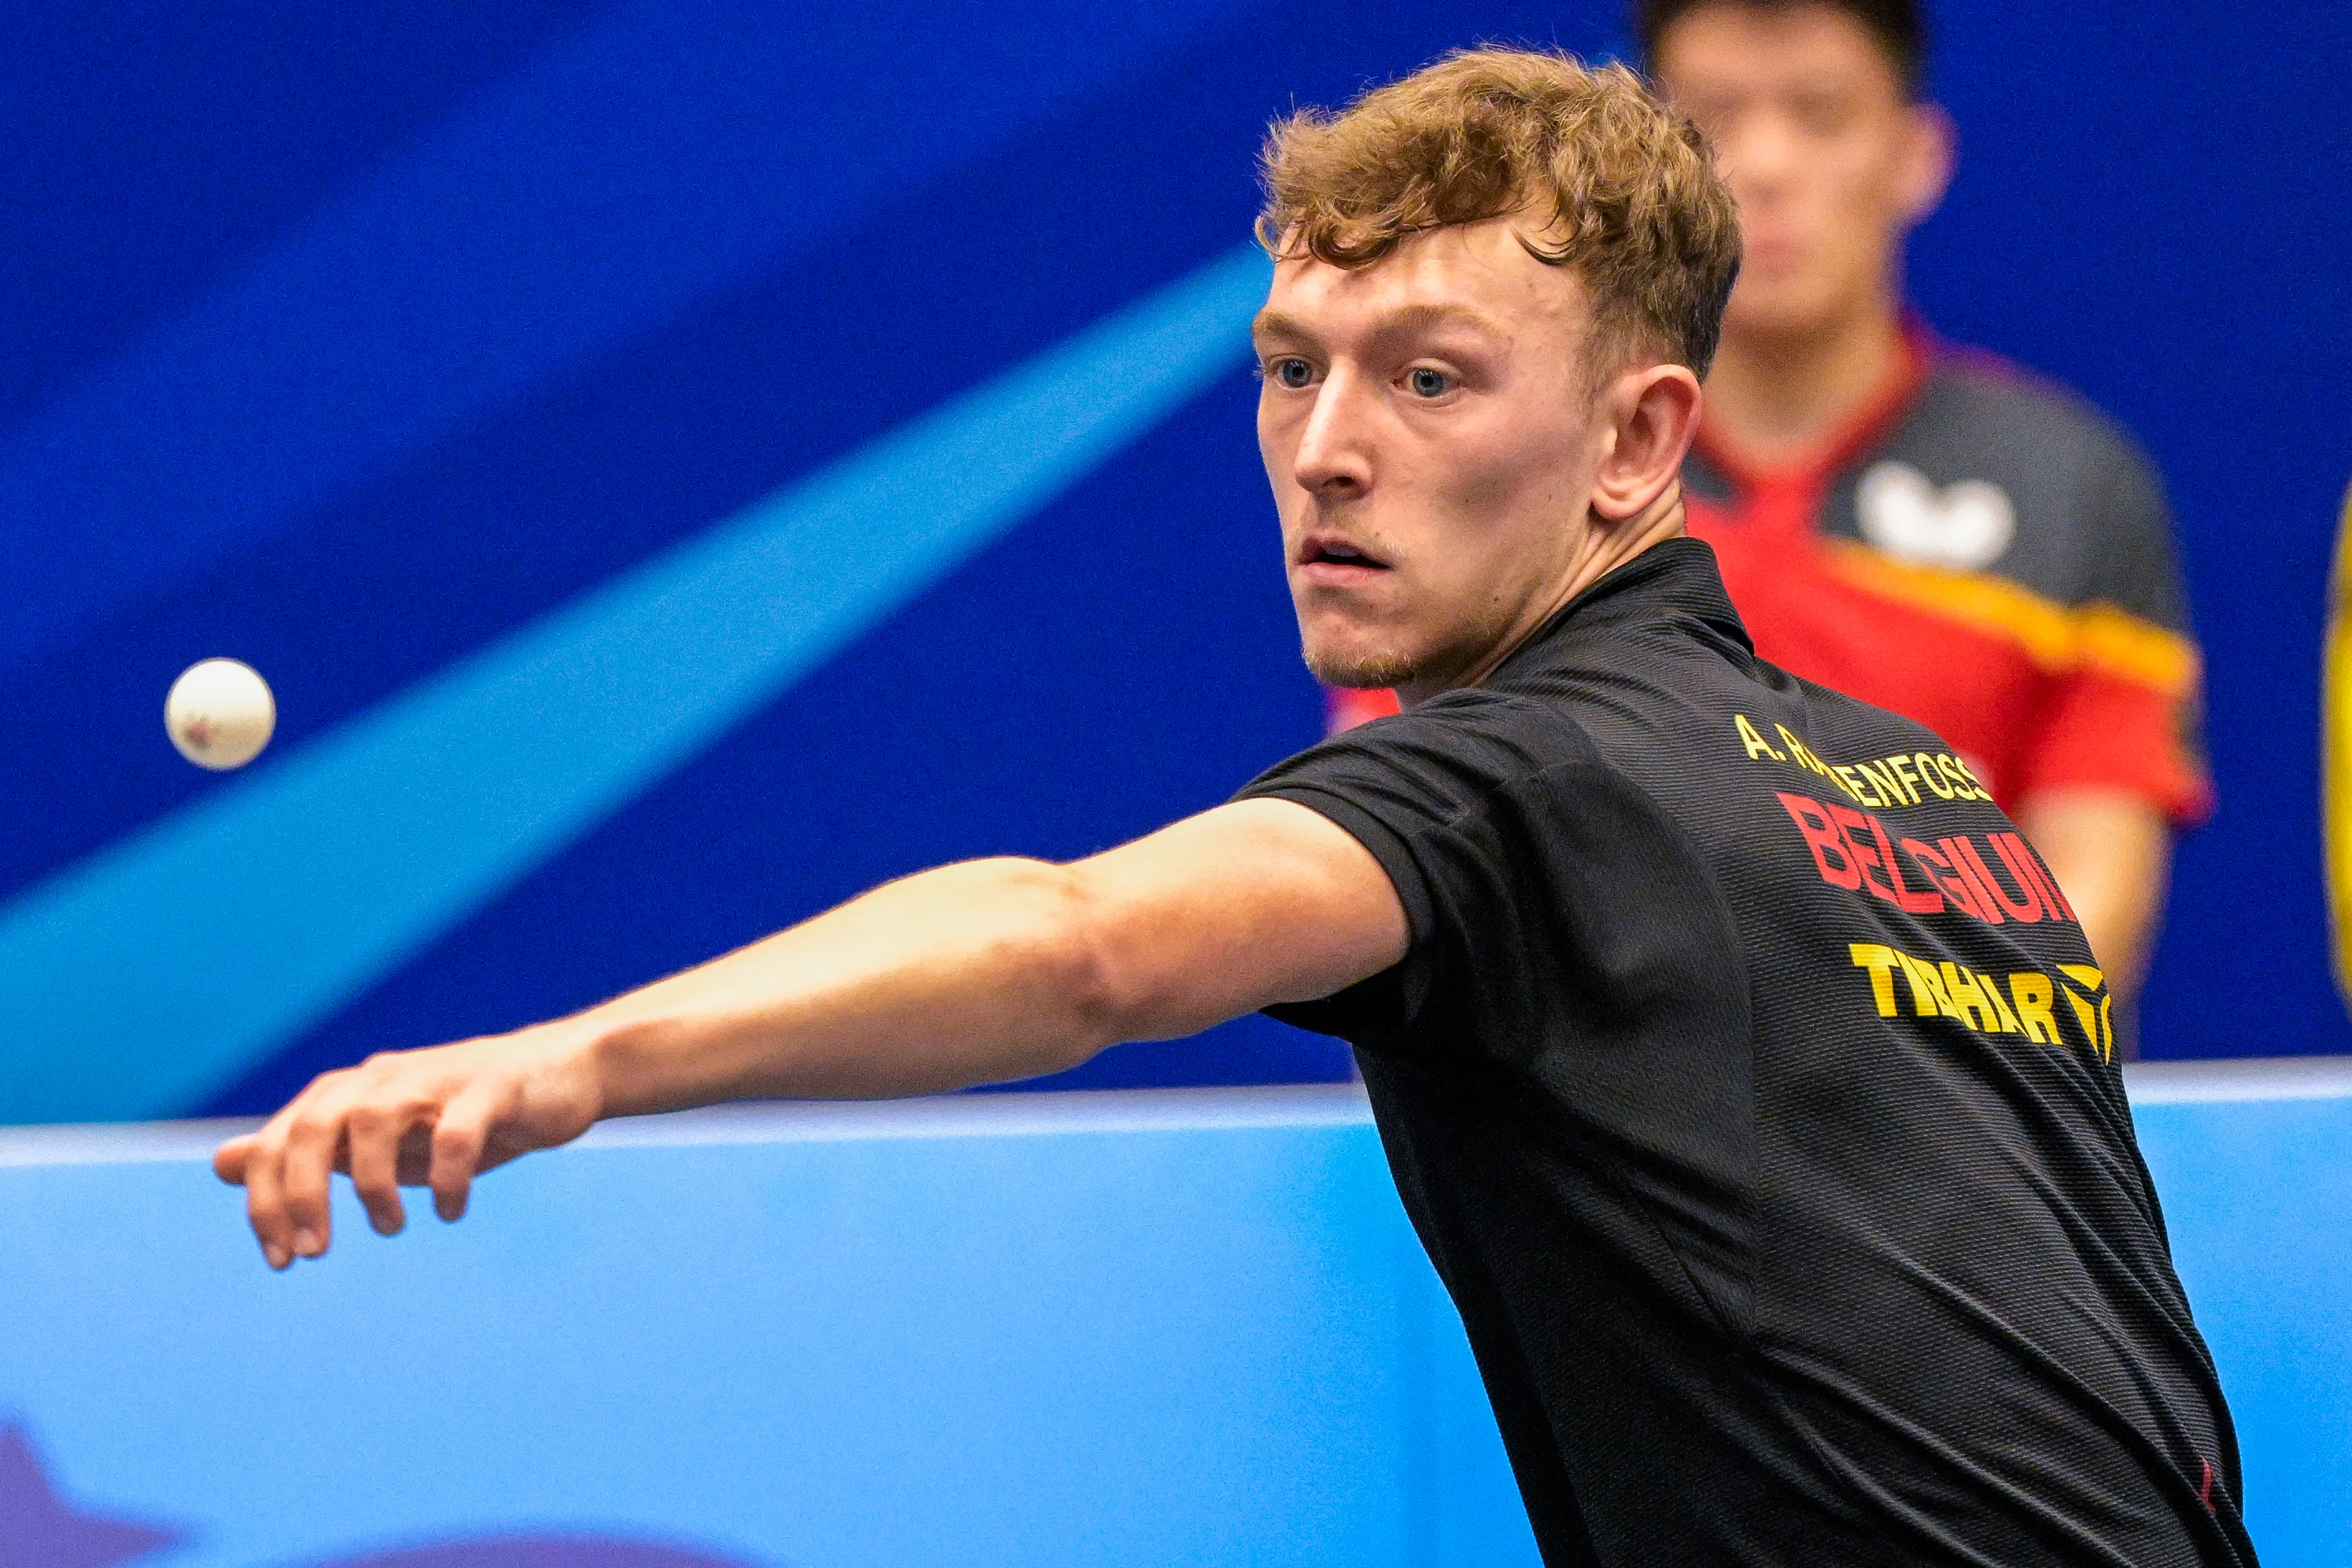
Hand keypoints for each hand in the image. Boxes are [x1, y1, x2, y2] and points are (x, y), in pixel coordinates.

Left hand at [212, 1027, 604, 1269]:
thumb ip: (307, 1152)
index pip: (282, 1141)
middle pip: (316, 1126)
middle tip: (315, 1253)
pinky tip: (451, 1211)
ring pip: (376, 1120)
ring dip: (372, 1185)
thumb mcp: (378, 1142)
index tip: (281, 1260)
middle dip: (303, 1195)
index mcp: (351, 1094)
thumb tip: (220, 1161)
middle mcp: (385, 1079)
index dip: (268, 1202)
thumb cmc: (463, 1115)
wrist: (562, 1074)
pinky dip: (447, 1177)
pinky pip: (458, 1132)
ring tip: (390, 1228)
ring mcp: (438, 1078)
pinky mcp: (492, 1087)